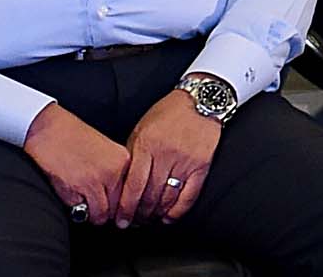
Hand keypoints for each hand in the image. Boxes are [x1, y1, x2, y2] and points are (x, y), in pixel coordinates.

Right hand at [23, 103, 131, 227]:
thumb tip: (119, 204)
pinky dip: (74, 209)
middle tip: (93, 207)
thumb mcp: (104, 152)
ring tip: (81, 200)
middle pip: (118, 208)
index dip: (123, 208)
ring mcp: (97, 179)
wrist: (49, 128)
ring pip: (101, 215)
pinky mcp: (79, 186)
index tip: (118, 214)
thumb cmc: (72, 140)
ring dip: (90, 214)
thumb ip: (114, 174)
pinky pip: (81, 212)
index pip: (132, 196)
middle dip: (106, 212)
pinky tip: (69, 192)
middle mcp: (115, 170)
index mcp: (124, 160)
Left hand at [120, 86, 222, 224]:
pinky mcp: (202, 165)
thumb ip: (132, 155)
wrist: (201, 101)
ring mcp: (185, 161)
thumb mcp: (142, 129)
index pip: (133, 185)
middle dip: (139, 214)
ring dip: (156, 214)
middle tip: (132, 222)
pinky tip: (168, 217)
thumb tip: (121, 185)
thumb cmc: (168, 114)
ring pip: (168, 198)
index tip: (120, 219)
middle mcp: (166, 155)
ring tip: (148, 219)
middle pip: (149, 195)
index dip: (125, 207)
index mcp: (147, 145)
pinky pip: (189, 196)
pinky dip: (177, 211)